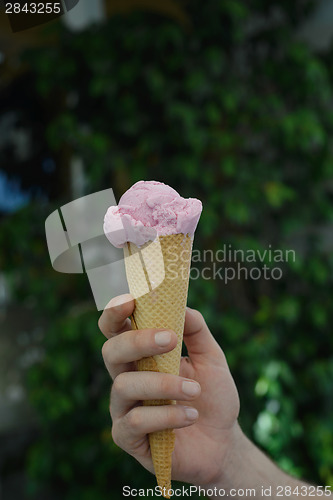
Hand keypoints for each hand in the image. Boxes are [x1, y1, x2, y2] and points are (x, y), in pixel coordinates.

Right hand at [98, 294, 239, 486]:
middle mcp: (127, 378)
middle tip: (169, 339)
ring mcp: (124, 408)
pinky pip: (135, 421)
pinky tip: (190, 416)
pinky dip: (166, 416)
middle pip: (111, 351)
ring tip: (194, 390)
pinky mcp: (128, 438)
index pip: (116, 329)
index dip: (115, 313)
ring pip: (124, 386)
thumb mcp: (210, 358)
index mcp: (141, 356)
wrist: (223, 442)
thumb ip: (196, 330)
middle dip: (137, 341)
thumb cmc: (212, 396)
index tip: (132, 300)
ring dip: (162, 384)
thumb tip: (181, 306)